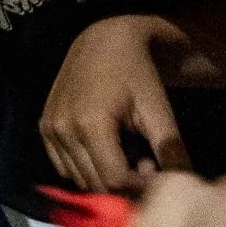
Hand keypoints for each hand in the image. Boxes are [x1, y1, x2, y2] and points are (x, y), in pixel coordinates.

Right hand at [42, 15, 189, 193]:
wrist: (103, 40)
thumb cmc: (136, 73)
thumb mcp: (159, 109)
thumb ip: (170, 150)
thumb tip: (182, 186)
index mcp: (90, 125)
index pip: (113, 180)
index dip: (140, 186)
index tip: (155, 169)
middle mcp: (62, 130)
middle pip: (94, 183)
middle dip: (123, 183)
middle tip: (144, 161)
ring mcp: (49, 129)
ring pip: (79, 178)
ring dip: (105, 177)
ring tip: (127, 154)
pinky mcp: (44, 127)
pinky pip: (64, 166)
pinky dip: (86, 168)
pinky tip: (105, 150)